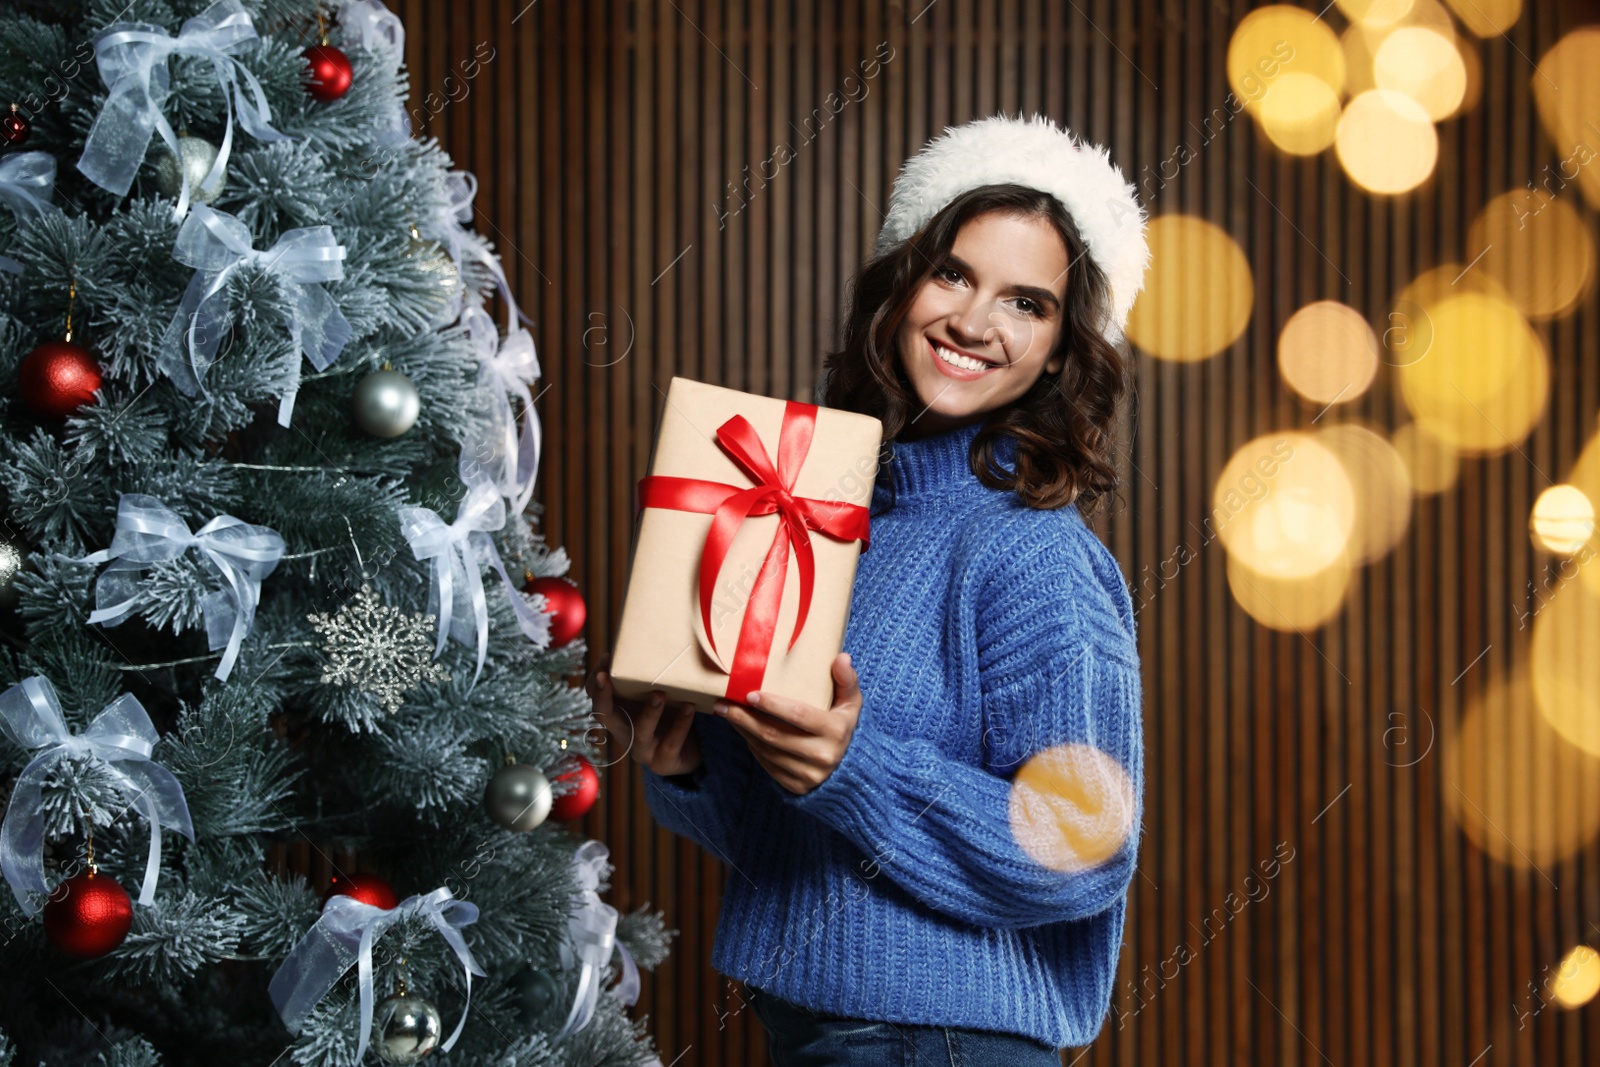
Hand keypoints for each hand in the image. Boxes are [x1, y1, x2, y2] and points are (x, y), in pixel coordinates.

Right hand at [587, 651, 703, 777]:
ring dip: (648, 713)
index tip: (605, 658)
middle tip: (605, 675)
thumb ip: (649, 678)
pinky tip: (689, 707)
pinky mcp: (664, 762)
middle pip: (603, 716)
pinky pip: (671, 743)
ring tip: (659, 694)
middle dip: (602, 695)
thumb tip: (653, 637)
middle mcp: (624, 732)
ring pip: (639, 733)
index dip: (596, 680)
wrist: (694, 751)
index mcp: (620, 714)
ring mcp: (643, 750)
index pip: (596, 697)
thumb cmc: (671, 715)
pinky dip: (680, 724)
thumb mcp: (657, 695)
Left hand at [712, 653, 861, 795]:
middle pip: (774, 735)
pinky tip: (743, 731)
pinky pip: (767, 764)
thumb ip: (847, 680)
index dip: (773, 705)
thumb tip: (841, 657)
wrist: (849, 768)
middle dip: (745, 719)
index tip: (750, 695)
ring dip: (743, 731)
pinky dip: (752, 746)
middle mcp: (823, 755)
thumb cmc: (843, 726)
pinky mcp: (796, 786)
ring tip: (728, 714)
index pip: (799, 715)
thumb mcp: (851, 703)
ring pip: (766, 750)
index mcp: (836, 731)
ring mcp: (808, 774)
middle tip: (724, 704)